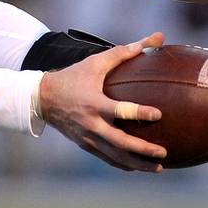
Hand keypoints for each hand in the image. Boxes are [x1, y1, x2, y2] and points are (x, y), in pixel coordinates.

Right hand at [37, 32, 167, 171]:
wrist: (43, 99)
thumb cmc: (73, 77)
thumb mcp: (95, 62)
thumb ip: (124, 52)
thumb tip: (156, 39)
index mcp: (94, 103)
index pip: (120, 110)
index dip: (139, 113)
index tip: (158, 114)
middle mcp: (91, 124)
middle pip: (120, 142)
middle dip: (143, 150)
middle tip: (164, 152)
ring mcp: (88, 138)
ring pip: (115, 156)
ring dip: (138, 164)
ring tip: (159, 168)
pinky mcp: (85, 145)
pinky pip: (107, 159)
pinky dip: (124, 165)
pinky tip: (139, 168)